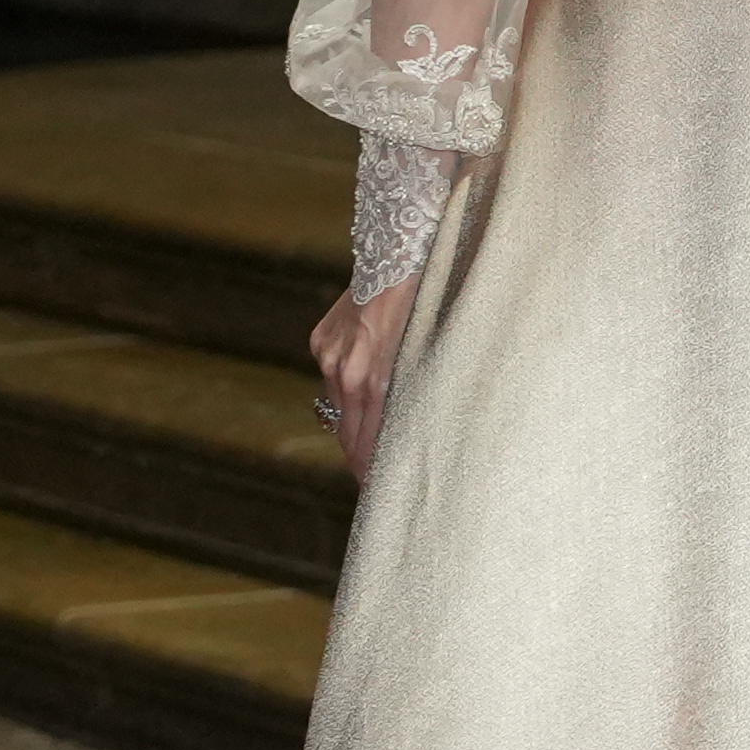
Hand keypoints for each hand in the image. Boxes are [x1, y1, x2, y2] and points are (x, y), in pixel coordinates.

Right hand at [306, 274, 407, 481]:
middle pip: (348, 434)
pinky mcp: (321, 341)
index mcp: (376, 381)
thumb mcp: (427, 357)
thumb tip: (405, 433)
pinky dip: (345, 388)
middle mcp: (347, 372)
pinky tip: (361, 391)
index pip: (366, 444)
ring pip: (338, 408)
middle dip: (360, 460)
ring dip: (353, 426)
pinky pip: (331, 377)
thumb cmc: (429, 306)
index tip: (377, 492)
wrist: (400, 256)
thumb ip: (411, 395)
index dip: (371, 472)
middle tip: (371, 482)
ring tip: (367, 444)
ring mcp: (330, 356)